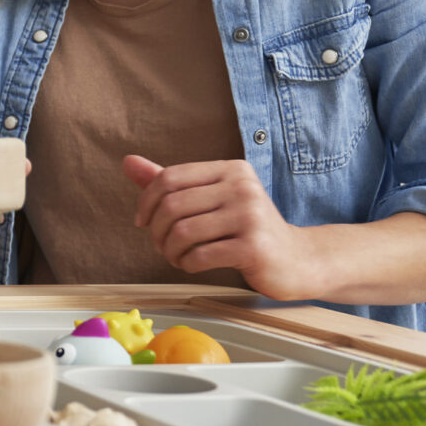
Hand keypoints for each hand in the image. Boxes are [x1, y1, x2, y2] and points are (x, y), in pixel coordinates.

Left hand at [126, 154, 316, 300]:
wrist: (297, 259)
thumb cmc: (247, 227)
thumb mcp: (211, 198)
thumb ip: (171, 181)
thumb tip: (128, 161)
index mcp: (230, 169)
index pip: (170, 178)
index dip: (146, 201)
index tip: (142, 221)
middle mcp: (242, 187)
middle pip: (172, 206)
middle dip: (157, 230)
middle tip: (161, 245)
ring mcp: (250, 216)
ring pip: (183, 232)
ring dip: (170, 250)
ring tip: (176, 256)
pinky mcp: (253, 247)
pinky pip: (200, 255)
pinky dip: (186, 263)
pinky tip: (191, 264)